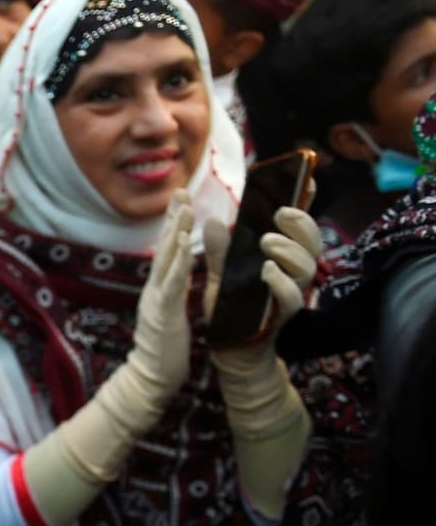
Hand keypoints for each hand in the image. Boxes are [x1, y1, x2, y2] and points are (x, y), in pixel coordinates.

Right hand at [122, 190, 199, 403]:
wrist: (149, 381)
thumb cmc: (164, 354)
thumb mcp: (172, 318)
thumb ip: (174, 296)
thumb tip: (182, 278)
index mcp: (158, 292)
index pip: (167, 254)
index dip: (173, 227)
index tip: (181, 202)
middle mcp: (154, 291)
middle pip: (163, 248)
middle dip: (172, 219)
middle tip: (180, 191)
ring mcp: (156, 300)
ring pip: (167, 260)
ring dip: (175, 232)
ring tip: (185, 207)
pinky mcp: (163, 313)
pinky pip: (172, 281)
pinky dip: (178, 260)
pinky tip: (184, 242)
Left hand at [201, 206, 320, 367]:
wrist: (231, 346)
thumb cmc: (232, 307)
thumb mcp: (222, 273)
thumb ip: (220, 250)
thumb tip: (213, 221)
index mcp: (281, 255)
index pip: (298, 226)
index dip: (307, 203)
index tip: (309, 179)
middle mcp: (293, 271)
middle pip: (312, 241)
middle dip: (300, 222)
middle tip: (280, 212)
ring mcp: (292, 291)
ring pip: (307, 266)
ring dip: (289, 249)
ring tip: (268, 241)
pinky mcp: (284, 314)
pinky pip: (291, 296)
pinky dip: (281, 281)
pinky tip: (267, 271)